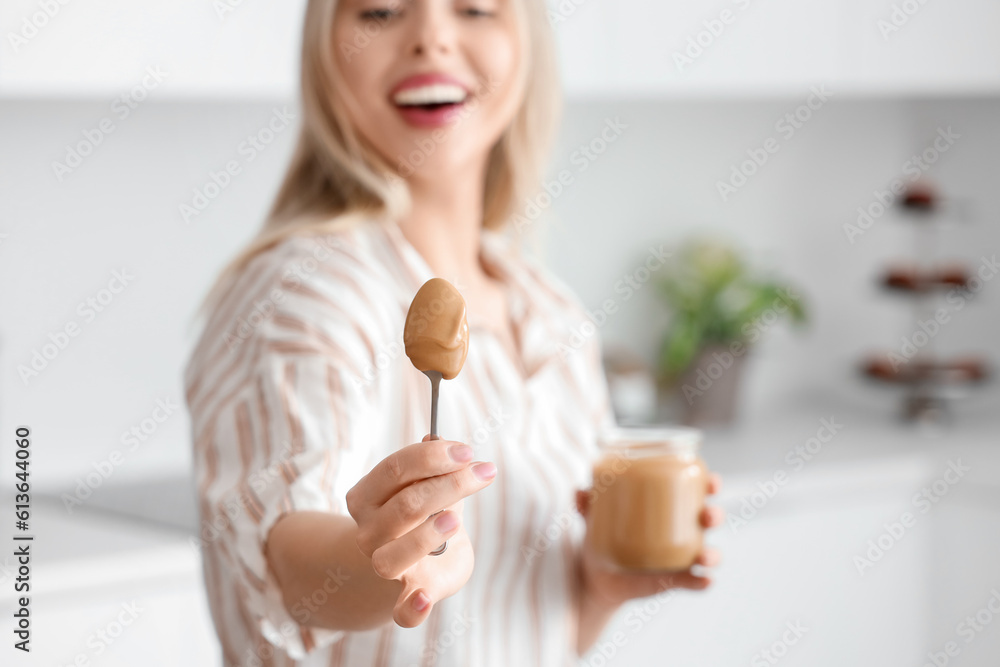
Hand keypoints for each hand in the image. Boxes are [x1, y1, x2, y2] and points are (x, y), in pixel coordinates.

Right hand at [346, 434, 495, 626]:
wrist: (412, 567)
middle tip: (484, 472)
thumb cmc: (423, 518)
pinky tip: (424, 598)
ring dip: (424, 535)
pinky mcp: (407, 598)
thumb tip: (436, 434)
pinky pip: (402, 612)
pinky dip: (411, 608)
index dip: (431, 456)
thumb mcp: (427, 488)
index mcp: (366, 497)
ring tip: (455, 519)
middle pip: (405, 505)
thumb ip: (431, 467)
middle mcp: (368, 533)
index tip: (467, 451)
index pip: (395, 469)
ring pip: (393, 555)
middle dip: (449, 484)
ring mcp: (384, 567)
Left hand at [575, 473, 724, 608]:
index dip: (710, 484)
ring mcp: (680, 557)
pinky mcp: (673, 580)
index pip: (696, 491)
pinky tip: (704, 580)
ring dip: (713, 554)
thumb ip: (587, 504)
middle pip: (708, 518)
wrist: (595, 576)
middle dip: (715, 515)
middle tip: (707, 516)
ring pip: (708, 552)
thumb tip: (580, 492)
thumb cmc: (602, 537)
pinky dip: (702, 582)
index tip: (712, 482)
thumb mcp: (594, 518)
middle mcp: (680, 530)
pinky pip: (694, 582)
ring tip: (705, 556)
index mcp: (668, 508)